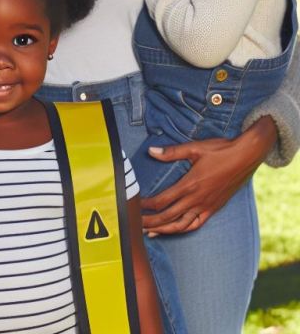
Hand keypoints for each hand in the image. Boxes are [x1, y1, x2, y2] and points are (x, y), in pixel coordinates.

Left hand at [140, 117, 275, 234]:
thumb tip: (151, 151)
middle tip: (136, 225)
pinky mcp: (214, 208)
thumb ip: (171, 152)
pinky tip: (176, 230)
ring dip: (165, 229)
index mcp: (190, 185)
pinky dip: (184, 229)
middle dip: (151, 222)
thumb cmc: (220, 150)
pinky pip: (197, 224)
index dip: (146, 205)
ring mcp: (206, 206)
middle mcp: (197, 199)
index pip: (162, 201)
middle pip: (169, 216)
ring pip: (182, 225)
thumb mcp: (194, 148)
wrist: (246, 157)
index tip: (134, 205)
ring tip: (151, 233)